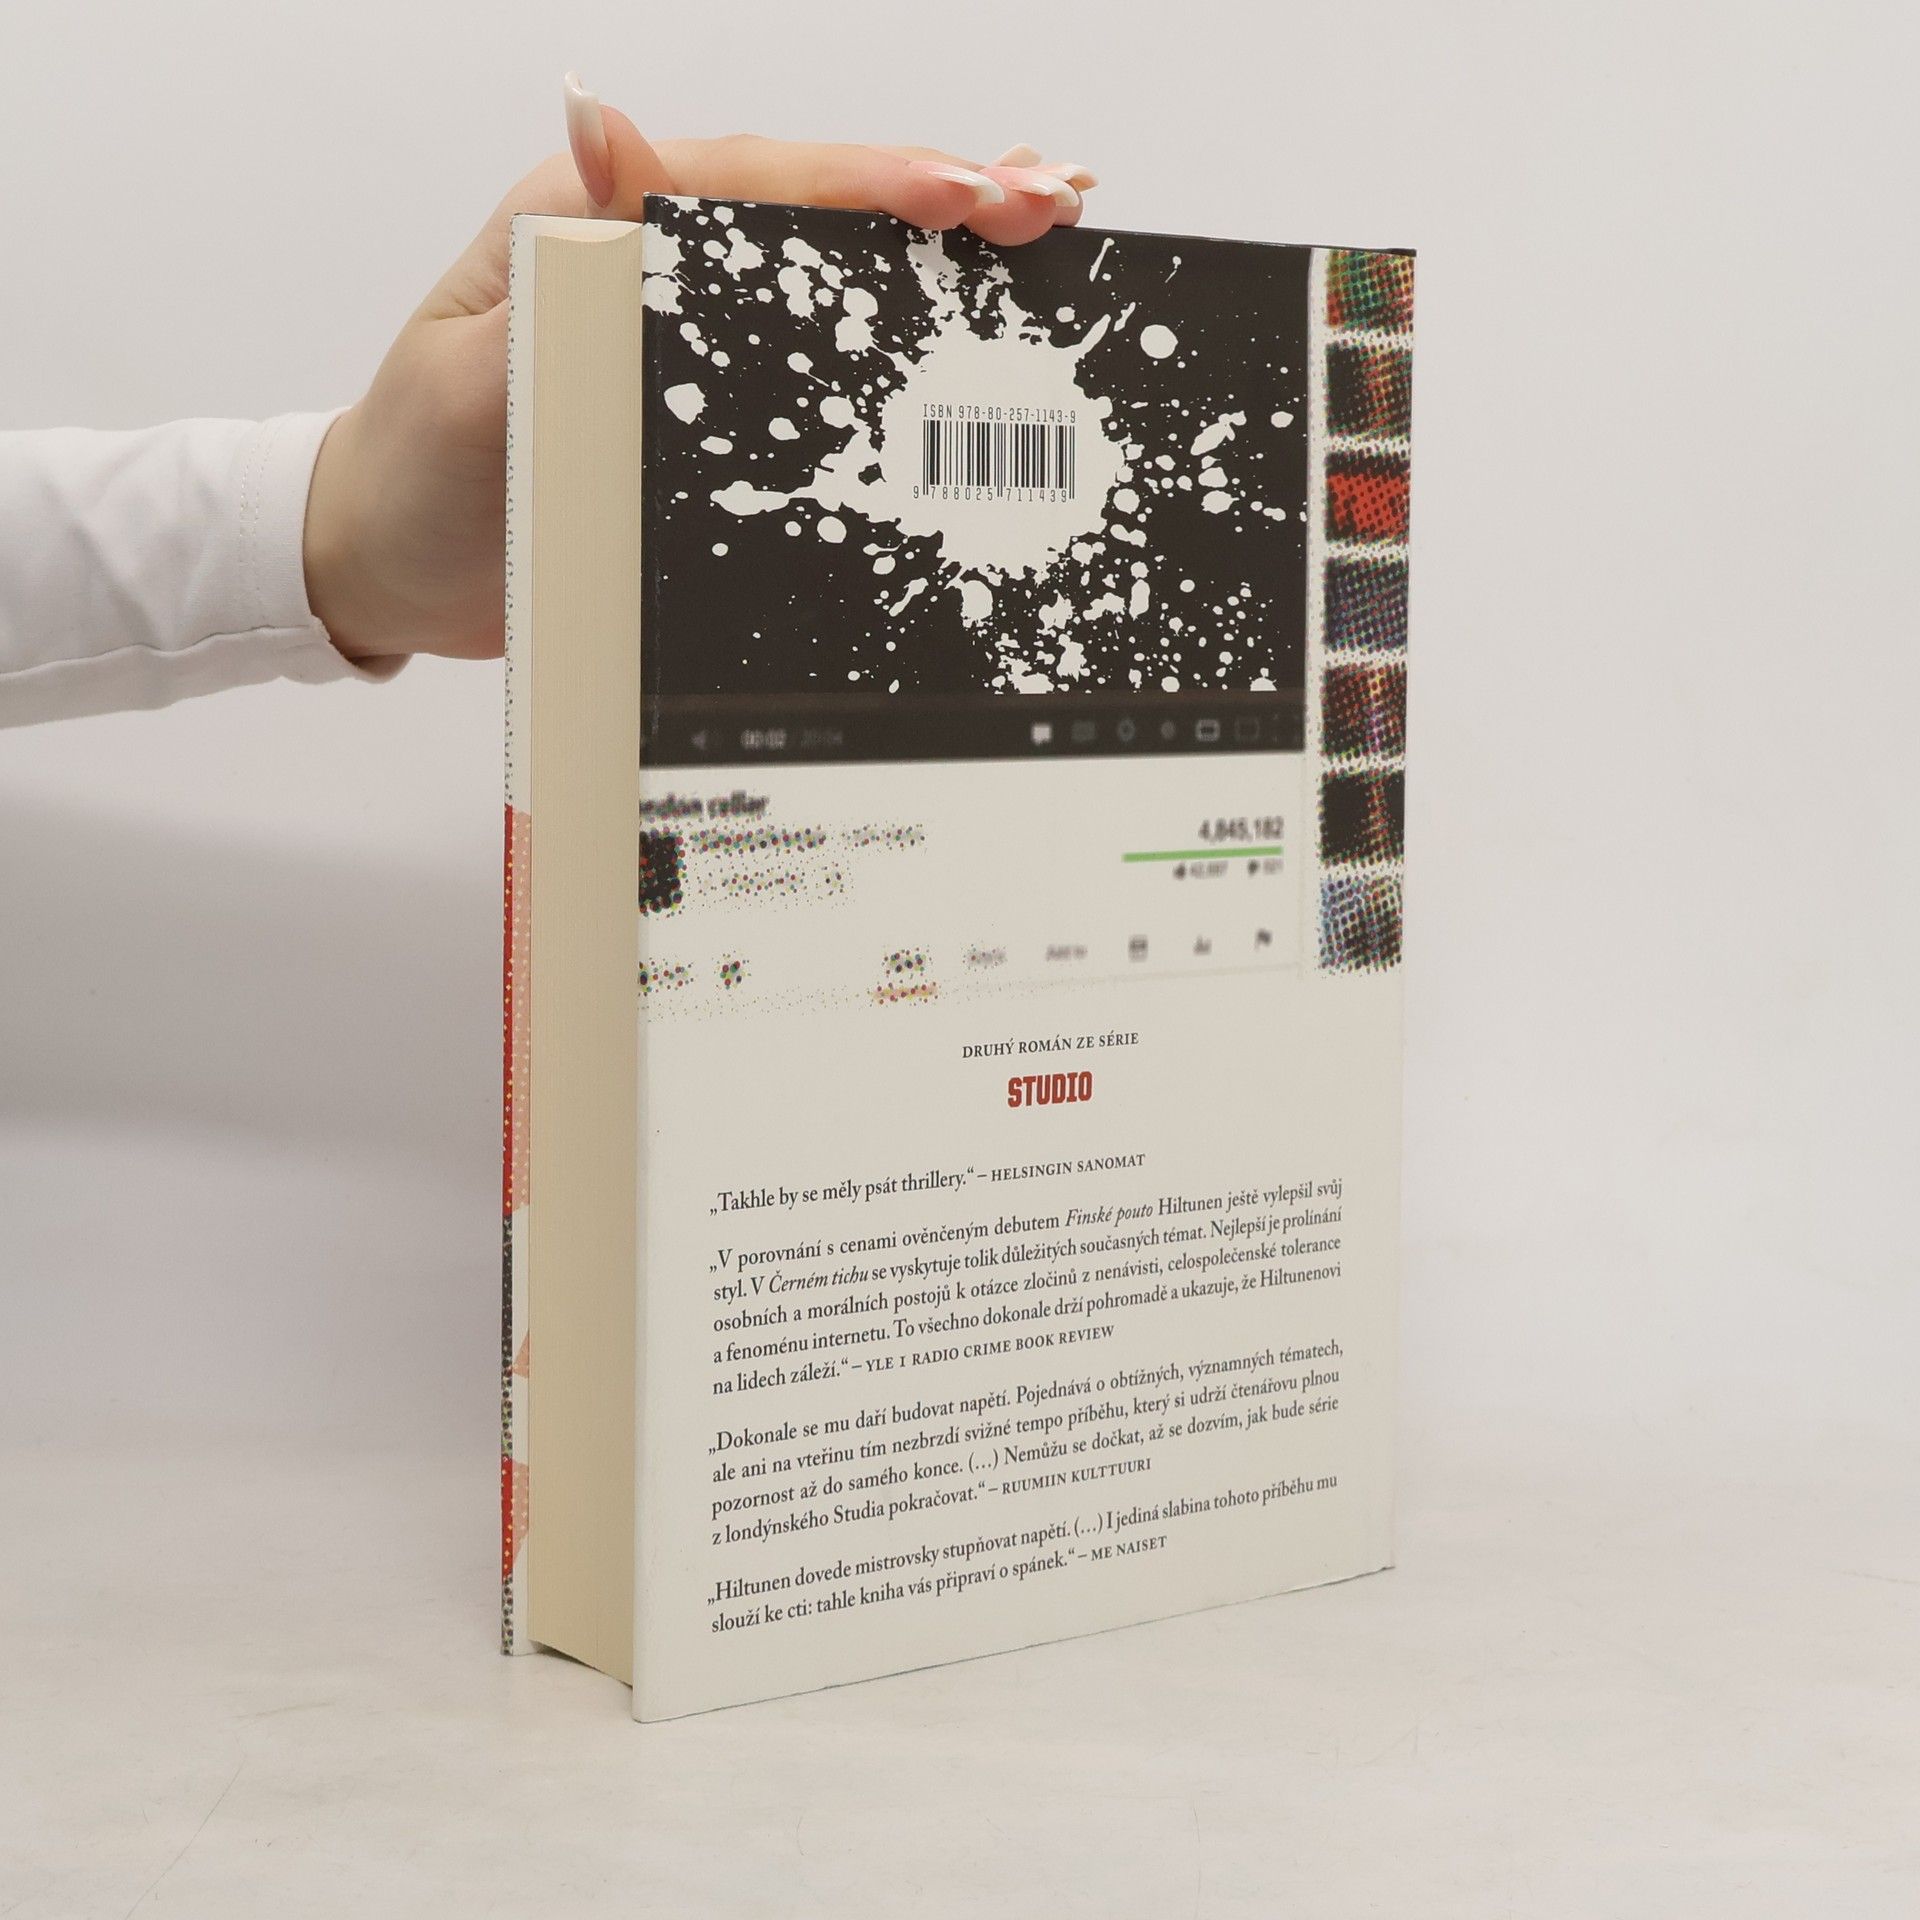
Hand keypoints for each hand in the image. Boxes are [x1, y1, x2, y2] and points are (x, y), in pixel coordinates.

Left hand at [304, 79, 1096, 663]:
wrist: (389, 566)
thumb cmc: (418, 475)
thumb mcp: (471, 376)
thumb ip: (555, 271)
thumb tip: (600, 129)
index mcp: (595, 222)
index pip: (755, 183)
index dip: (870, 186)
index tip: (969, 196)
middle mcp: (651, 260)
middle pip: (816, 213)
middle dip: (941, 201)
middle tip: (1055, 199)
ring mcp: (685, 329)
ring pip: (827, 277)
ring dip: (938, 261)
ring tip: (1047, 235)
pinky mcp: (703, 401)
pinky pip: (812, 360)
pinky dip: (894, 343)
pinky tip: (966, 335)